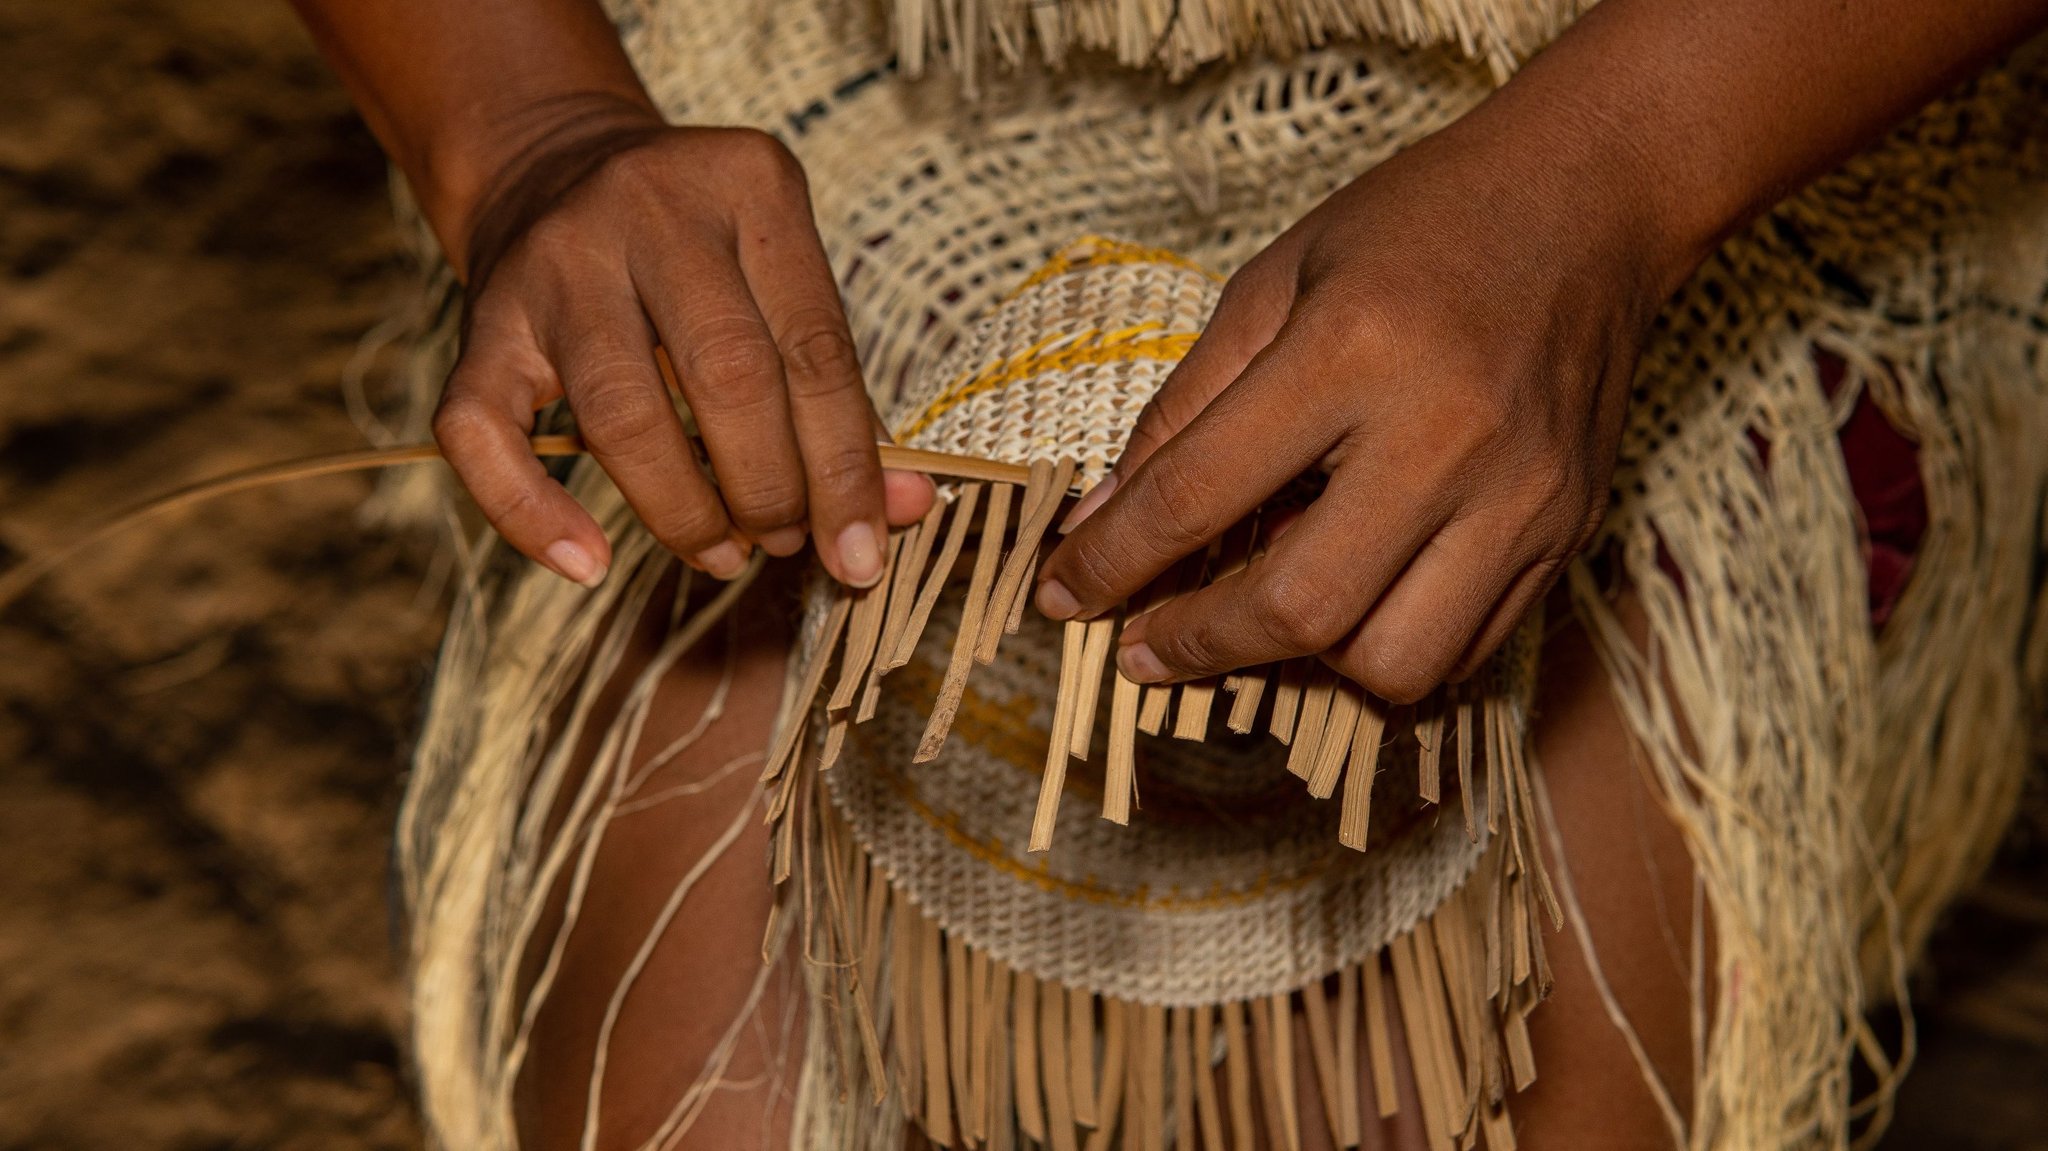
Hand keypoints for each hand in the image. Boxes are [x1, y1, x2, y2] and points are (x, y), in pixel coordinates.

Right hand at [434, 113, 932, 587]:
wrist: (553, 164)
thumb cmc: (702, 253)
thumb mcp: (782, 280)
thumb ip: (842, 392)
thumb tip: (911, 510)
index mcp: (749, 185)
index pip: (816, 348)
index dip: (847, 468)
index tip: (863, 552)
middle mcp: (648, 210)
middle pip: (727, 376)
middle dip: (771, 489)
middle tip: (785, 541)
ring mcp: (554, 264)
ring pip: (620, 412)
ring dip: (684, 510)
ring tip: (724, 553)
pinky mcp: (479, 322)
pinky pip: (483, 435)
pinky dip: (532, 515)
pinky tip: (588, 565)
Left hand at [1034, 111, 1695, 703]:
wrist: (1587, 200)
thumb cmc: (1413, 230)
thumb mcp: (1270, 284)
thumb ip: (1182, 411)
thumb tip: (1099, 525)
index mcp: (1351, 351)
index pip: (1197, 496)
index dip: (1111, 565)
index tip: (1064, 598)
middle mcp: (1446, 435)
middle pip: (1300, 609)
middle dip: (1200, 644)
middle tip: (1147, 645)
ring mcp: (1521, 494)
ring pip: (1393, 663)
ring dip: (1306, 662)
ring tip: (1267, 611)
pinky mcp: (1568, 530)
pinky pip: (1465, 649)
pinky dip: (1388, 648)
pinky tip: (1351, 598)